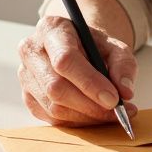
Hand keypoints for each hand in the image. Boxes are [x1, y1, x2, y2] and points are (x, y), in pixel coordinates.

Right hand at [17, 16, 137, 125]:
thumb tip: (125, 92)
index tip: (113, 99)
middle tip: (117, 112)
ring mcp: (26, 75)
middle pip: (55, 86)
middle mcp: (31, 50)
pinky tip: (94, 116)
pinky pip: (51, 118)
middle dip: (89, 105)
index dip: (89, 82)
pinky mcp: (28, 97)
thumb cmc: (94, 46)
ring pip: (53, 106)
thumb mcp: (115, 46)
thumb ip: (123, 66)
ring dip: (86, 116)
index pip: (65, 59)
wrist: (78, 48)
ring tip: (111, 115)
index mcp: (51, 29)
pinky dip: (77, 122)